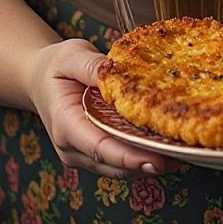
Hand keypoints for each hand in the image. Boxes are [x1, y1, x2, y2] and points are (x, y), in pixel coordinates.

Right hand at [26, 37, 179, 178]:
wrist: (41, 79)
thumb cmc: (56, 66)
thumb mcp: (71, 55)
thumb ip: (92, 65)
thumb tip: (116, 71)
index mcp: (65, 124)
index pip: (98, 147)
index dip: (127, 156)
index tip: (154, 158)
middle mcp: (72, 147)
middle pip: (113, 163)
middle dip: (146, 163)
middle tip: (180, 158)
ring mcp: (82, 154)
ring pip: (118, 168)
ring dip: (149, 163)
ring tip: (181, 155)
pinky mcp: (95, 153)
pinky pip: (119, 160)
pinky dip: (142, 156)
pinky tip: (168, 148)